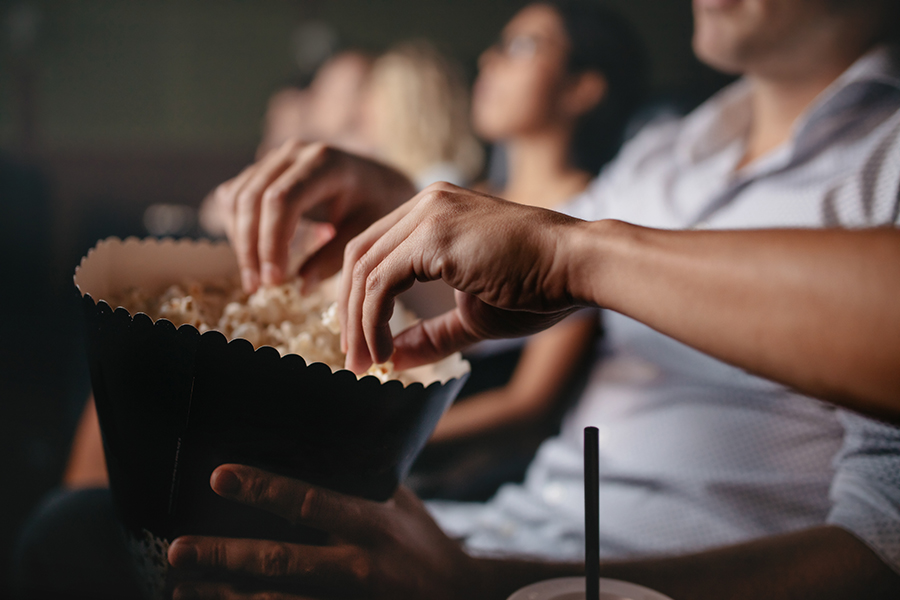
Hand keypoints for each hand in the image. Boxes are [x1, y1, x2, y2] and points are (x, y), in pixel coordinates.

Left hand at [168, 465, 482, 599]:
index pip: (309, 502)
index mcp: (370, 525)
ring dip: (227, 598)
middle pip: (282, 563)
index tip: (219, 475)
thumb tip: (321, 446)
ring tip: (182, 589)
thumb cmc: (424, 545)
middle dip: (225, 557)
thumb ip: (362, 482)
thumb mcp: (400, 505)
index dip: (265, 489)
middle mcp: (357, 566)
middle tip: (176, 550)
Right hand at [214, 140, 414, 291]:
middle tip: (258, 286)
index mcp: (325, 163)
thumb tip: (301, 287)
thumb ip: (334, 258)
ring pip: (237, 197)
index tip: (274, 280)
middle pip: (252, 198)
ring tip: (256, 279)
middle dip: (251, 247)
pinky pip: (234, 197)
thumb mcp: (365, 233)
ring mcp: (275, 158)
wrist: (378, 181)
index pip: (282, 200)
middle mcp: (294, 152)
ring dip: (240, 241)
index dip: (271, 242)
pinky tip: (254, 256)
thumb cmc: (376, 206)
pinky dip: (237, 228)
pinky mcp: (262, 169)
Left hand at [338, 182, 588, 372]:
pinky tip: (382, 350)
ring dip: (356, 323)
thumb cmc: (537, 287)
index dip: (358, 300)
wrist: (577, 265)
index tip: (362, 343)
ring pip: (363, 269)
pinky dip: (372, 320)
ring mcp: (428, 214)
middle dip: (347, 312)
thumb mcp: (472, 315)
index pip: (375, 251)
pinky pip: (380, 281)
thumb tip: (390, 359)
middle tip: (353, 359)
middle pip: (358, 255)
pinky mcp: (434, 234)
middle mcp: (425, 203)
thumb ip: (429, 334)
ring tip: (364, 363)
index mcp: (433, 212)